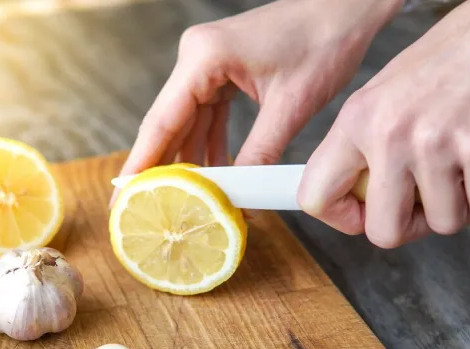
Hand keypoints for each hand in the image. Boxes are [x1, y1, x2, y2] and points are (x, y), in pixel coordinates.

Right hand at [111, 0, 403, 205]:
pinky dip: (209, 144)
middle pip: (168, 123)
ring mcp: (207, 64)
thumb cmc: (324, 41)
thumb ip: (258, 154)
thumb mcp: (290, 107)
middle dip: (159, 167)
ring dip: (188, 159)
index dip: (141, 163)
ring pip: (187, 122)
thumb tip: (240, 198)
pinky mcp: (223, 71)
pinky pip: (207, 114)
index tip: (123, 196)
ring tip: (181, 200)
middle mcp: (196, 57)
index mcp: (203, 57)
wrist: (347, 8)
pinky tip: (213, 174)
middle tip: (142, 207)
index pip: (162, 120)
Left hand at [298, 0, 469, 247]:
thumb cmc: (460, 54)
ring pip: (443, 223)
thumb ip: (369, 144)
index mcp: (357, 119)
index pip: (315, 197)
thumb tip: (360, 195)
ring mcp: (434, 144)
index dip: (345, 218)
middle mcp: (388, 134)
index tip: (367, 213)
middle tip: (430, 203)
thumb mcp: (391, 93)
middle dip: (412, 225)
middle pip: (383, 231)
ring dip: (464, 205)